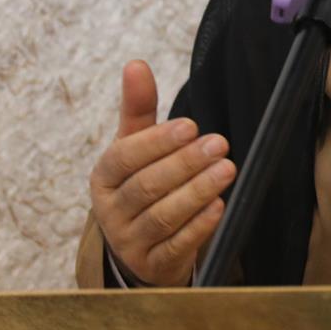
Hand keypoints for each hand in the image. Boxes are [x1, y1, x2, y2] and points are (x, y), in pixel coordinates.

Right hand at [88, 60, 233, 286]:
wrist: (139, 246)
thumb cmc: (140, 184)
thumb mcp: (135, 147)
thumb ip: (138, 108)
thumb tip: (136, 64)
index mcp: (103, 178)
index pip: (124, 157)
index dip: (157, 142)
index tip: (191, 126)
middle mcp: (110, 212)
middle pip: (147, 186)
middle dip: (185, 164)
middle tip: (220, 144)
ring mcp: (129, 243)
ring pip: (162, 217)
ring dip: (197, 192)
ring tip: (227, 169)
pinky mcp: (153, 265)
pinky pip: (175, 246)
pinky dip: (198, 227)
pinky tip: (219, 207)